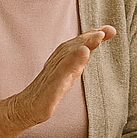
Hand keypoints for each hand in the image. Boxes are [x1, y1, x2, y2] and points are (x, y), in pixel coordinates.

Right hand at [0, 26, 114, 137]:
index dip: (93, 35)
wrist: (26, 107)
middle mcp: (57, 63)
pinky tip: (81, 58)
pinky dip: (70, 67)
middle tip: (105, 31)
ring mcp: (52, 76)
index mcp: (63, 59)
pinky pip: (59, 77)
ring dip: (82, 46)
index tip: (110, 30)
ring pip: (68, 58)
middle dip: (89, 37)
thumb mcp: (69, 73)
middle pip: (74, 47)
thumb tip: (89, 47)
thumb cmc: (50, 89)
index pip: (79, 44)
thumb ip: (79, 60)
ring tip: (97, 37)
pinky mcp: (49, 90)